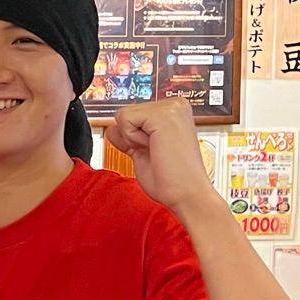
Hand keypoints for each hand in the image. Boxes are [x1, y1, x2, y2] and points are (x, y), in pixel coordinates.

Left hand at [105, 96, 220, 218]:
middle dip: (132, 137)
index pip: (132, 114)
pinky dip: (133, 139)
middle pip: (125, 112)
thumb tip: (112, 128)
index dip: (133, 137)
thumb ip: (129, 137)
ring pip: (123, 115)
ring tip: (157, 150)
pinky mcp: (163, 114)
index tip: (155, 151)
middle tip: (156, 152)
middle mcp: (175, 105)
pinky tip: (154, 147)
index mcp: (174, 112)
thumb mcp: (143, 152)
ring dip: (133, 139)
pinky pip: (124, 119)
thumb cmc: (172, 179)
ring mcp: (171, 107)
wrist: (186, 194)